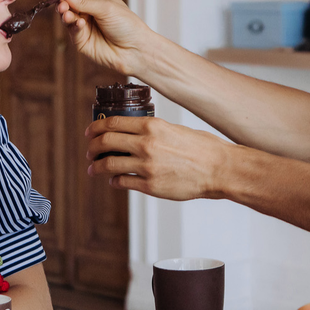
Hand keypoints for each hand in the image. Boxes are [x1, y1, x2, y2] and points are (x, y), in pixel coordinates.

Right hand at [45, 0, 155, 75]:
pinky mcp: (81, 40)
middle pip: (66, 2)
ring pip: (66, 16)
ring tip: (68, 14)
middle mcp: (88, 9)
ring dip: (65, 15)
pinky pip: (72, 30)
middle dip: (61, 3)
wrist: (135, 50)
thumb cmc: (127, 26)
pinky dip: (73, 26)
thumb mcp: (106, 8)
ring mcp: (83, 25)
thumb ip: (84, 1)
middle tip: (62, 6)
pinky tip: (80, 24)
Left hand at [85, 115, 235, 200]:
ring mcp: (147, 166)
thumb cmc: (202, 148)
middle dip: (92, 147)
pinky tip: (114, 181)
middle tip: (90, 151)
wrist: (219, 169)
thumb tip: (135, 134)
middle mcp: (146, 144)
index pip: (113, 123)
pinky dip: (114, 181)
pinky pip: (123, 182)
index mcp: (152, 126)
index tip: (90, 132)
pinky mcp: (150, 186)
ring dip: (97, 167)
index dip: (96, 128)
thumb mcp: (175, 129)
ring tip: (93, 169)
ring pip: (109, 165)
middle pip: (106, 142)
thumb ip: (153, 131)